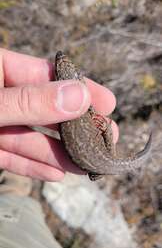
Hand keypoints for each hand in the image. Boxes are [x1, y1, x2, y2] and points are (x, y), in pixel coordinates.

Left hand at [0, 49, 117, 180]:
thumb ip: (30, 101)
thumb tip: (80, 96)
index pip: (44, 74)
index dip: (77, 88)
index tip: (107, 102)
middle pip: (41, 110)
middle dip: (73, 126)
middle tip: (106, 136)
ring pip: (27, 138)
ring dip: (57, 152)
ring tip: (87, 163)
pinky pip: (10, 158)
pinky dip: (31, 166)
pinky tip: (56, 173)